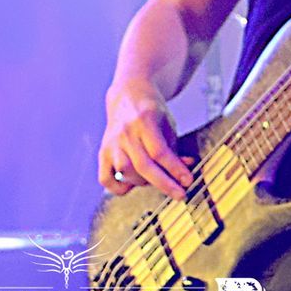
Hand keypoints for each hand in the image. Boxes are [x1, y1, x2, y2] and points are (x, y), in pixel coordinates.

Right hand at [99, 83, 193, 197]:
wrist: (127, 95)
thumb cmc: (152, 112)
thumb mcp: (168, 123)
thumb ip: (175, 148)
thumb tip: (185, 173)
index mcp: (144, 121)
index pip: (159, 151)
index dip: (174, 169)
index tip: (188, 181)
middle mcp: (125, 133)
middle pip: (143, 165)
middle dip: (164, 184)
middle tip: (181, 195)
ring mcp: (111, 143)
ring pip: (125, 172)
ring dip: (144, 182)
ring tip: (157, 179)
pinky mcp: (102, 152)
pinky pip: (106, 179)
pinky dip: (119, 187)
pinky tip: (133, 183)